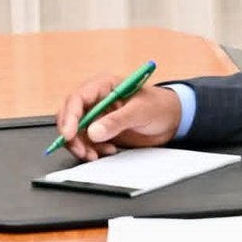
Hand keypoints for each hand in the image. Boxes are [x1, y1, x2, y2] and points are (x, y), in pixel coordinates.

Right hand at [55, 75, 181, 161]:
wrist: (172, 119)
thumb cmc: (159, 106)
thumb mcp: (140, 111)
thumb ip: (117, 121)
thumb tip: (93, 131)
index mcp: (103, 86)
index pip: (77, 99)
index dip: (70, 117)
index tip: (70, 135)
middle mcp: (97, 100)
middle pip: (71, 116)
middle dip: (73, 136)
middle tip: (82, 151)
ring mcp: (98, 116)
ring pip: (76, 132)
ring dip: (82, 146)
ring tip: (95, 155)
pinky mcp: (102, 131)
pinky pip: (87, 142)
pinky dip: (92, 150)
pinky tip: (108, 151)